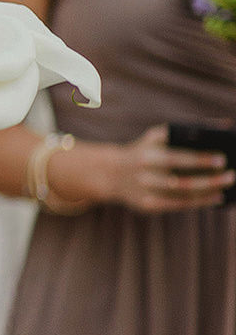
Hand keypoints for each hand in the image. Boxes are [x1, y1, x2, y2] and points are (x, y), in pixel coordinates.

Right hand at [54, 125, 230, 213]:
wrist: (111, 174)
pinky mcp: (147, 205)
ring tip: (227, 185)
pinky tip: (216, 197)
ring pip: (181, 194)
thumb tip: (220, 128)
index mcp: (145, 153)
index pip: (175, 157)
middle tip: (231, 175)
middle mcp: (143, 175)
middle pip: (180, 180)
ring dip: (207, 191)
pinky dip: (200, 202)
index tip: (222, 159)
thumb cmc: (145, 151)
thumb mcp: (156, 138)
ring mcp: (145, 192)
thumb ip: (182, 132)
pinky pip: (178, 205)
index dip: (199, 159)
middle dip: (208, 179)